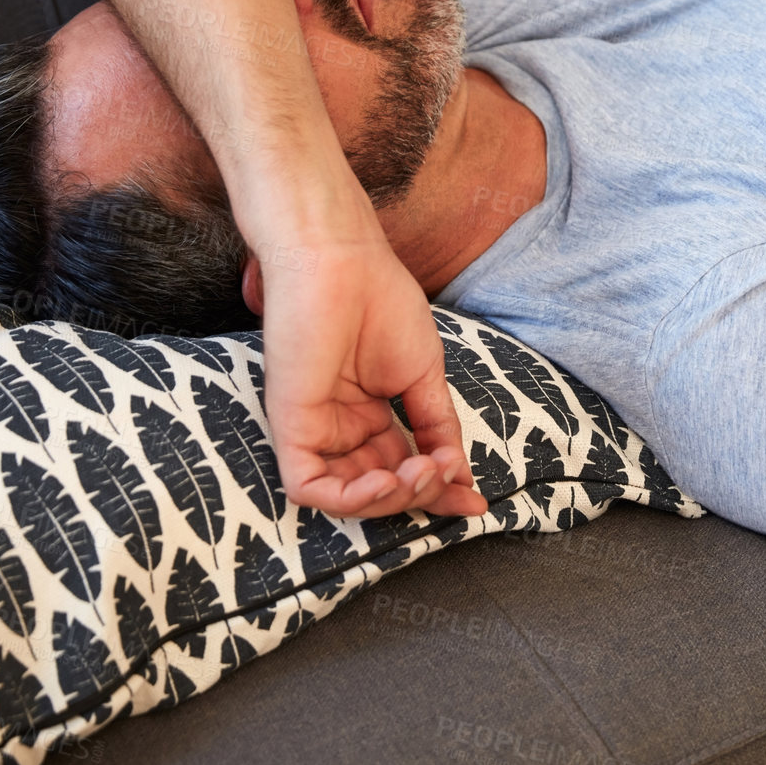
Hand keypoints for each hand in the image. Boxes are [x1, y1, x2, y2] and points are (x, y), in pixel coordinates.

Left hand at [247, 221, 489, 521]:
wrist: (343, 261)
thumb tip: (460, 473)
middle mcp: (339, 426)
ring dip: (391, 499)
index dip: (438, 491)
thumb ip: (437, 426)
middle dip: (420, 493)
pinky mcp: (290, 425)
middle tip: (447, 475)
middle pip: (380, 488)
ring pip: (346, 497)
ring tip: (422, 472)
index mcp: (367, 414)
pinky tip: (388, 479)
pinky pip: (309, 487)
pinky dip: (352, 499)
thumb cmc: (380, 301)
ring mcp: (313, 427)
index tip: (476, 503)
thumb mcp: (423, 376)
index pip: (402, 468)